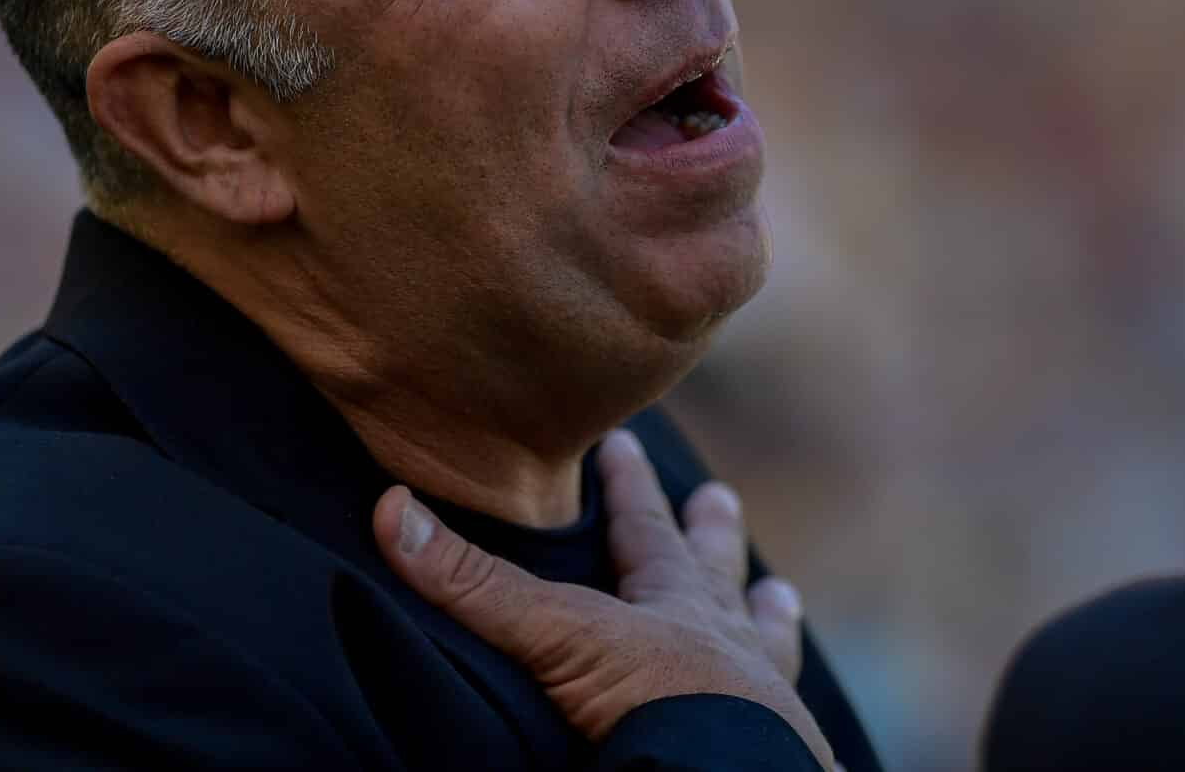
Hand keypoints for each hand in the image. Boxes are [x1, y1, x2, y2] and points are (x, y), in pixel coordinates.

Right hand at [372, 429, 832, 769]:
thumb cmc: (657, 702)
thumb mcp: (557, 635)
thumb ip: (478, 585)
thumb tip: (392, 511)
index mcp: (675, 604)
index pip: (644, 529)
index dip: (628, 488)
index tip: (626, 445)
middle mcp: (725, 642)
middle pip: (716, 575)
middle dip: (710, 535)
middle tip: (721, 498)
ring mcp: (763, 700)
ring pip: (766, 643)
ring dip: (764, 617)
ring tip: (780, 597)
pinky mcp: (779, 756)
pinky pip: (787, 725)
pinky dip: (784, 714)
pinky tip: (793, 719)